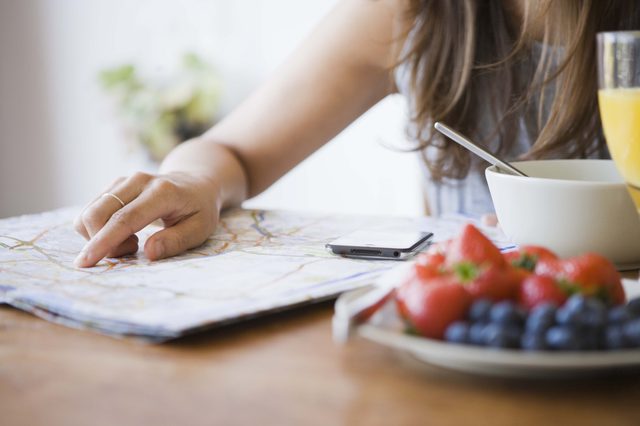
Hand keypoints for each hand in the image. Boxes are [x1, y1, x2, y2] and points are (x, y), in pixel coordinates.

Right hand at [73, 171, 219, 267]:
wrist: (196, 182)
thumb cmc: (199, 209)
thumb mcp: (200, 229)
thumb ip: (176, 241)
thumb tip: (149, 253)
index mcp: (162, 192)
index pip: (125, 218)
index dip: (104, 241)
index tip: (86, 261)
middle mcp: (138, 181)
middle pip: (98, 213)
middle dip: (101, 242)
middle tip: (131, 251)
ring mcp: (123, 181)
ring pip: (90, 212)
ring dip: (100, 236)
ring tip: (132, 241)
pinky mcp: (113, 186)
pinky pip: (92, 211)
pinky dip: (100, 229)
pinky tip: (125, 232)